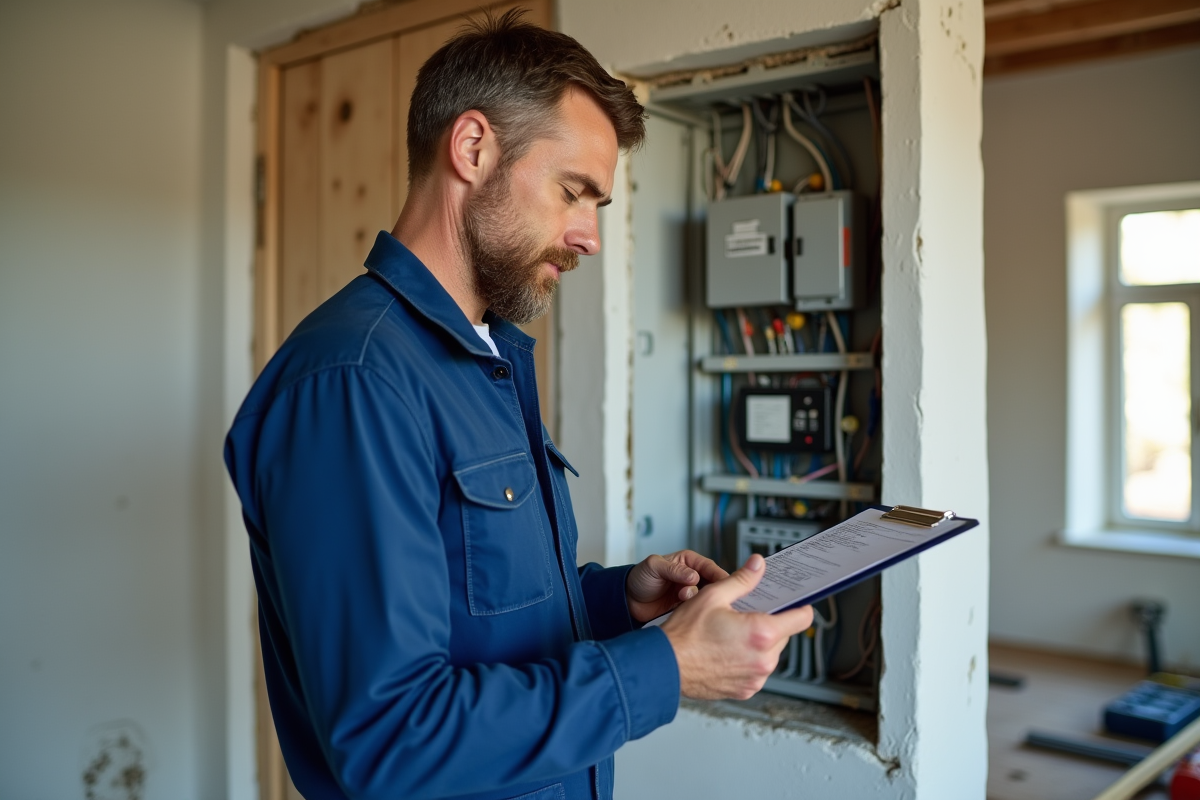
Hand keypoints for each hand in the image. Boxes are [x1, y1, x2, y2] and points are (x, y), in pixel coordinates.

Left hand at [625, 550, 728, 623]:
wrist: (627, 600)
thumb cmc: (639, 578)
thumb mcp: (654, 567)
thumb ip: (674, 570)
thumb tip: (694, 576)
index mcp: (688, 561)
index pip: (709, 567)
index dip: (720, 575)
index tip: (727, 585)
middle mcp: (692, 577)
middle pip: (714, 584)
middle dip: (716, 591)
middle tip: (718, 599)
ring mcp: (690, 593)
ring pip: (707, 598)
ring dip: (701, 602)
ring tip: (685, 601)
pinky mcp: (686, 608)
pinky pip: (698, 610)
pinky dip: (698, 612)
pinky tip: (694, 614)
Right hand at [660, 554, 813, 699]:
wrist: (664, 666)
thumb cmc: (684, 634)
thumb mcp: (713, 596)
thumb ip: (742, 580)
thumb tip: (758, 565)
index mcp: (761, 634)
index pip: (801, 618)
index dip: (799, 606)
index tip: (793, 602)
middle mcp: (763, 660)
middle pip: (784, 635)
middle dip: (770, 623)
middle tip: (747, 614)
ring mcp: (755, 678)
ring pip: (770, 654)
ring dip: (759, 643)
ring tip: (732, 633)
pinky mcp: (746, 690)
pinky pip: (757, 670)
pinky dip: (748, 660)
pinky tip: (727, 650)